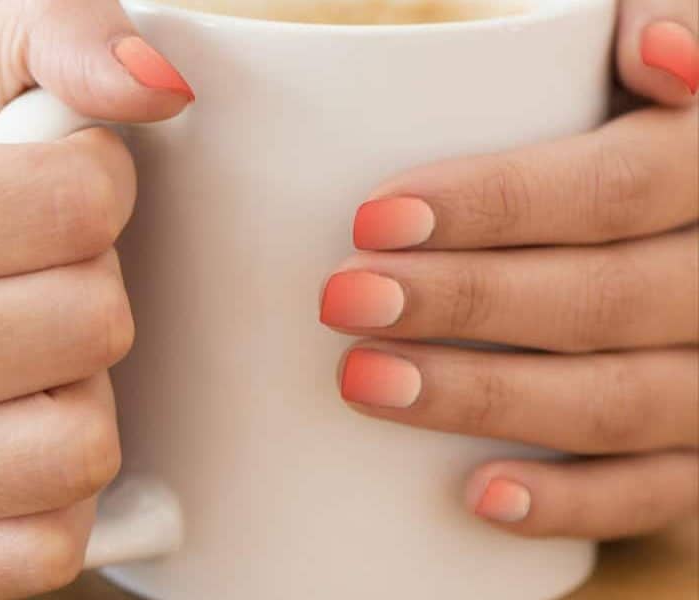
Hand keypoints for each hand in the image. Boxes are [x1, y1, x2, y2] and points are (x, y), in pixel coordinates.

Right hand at [0, 1, 192, 596]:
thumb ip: (65, 40)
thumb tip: (159, 84)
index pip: (79, 204)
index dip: (97, 185)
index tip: (72, 179)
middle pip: (96, 323)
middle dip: (89, 287)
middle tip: (39, 272)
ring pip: (80, 441)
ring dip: (78, 397)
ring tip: (28, 361)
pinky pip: (51, 544)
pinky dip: (59, 500)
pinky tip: (23, 438)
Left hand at [321, 0, 698, 539]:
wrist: (681, 243)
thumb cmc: (643, 156)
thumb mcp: (651, 85)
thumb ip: (661, 19)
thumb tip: (651, 45)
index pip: (616, 186)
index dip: (499, 201)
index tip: (374, 217)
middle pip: (604, 297)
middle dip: (465, 301)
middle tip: (344, 298)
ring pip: (618, 400)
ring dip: (487, 398)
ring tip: (366, 380)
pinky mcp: (697, 452)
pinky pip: (653, 490)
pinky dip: (571, 502)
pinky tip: (479, 496)